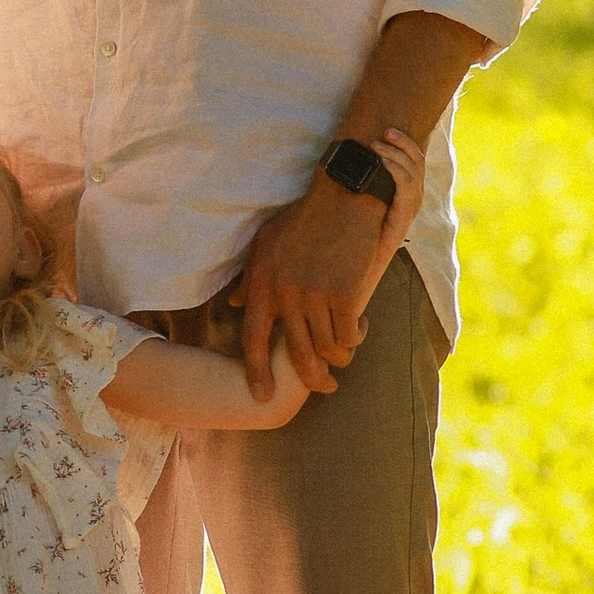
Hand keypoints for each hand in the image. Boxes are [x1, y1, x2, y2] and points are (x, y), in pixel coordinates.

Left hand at [237, 126, 421, 402]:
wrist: (343, 197)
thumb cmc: (305, 219)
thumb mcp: (268, 244)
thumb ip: (251, 278)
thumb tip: (233, 304)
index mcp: (263, 284)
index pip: (252, 339)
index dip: (256, 372)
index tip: (262, 397)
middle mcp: (285, 294)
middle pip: (296, 354)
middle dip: (312, 379)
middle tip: (325, 387)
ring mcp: (315, 295)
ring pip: (328, 348)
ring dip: (340, 356)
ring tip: (347, 350)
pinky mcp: (345, 294)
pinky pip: (349, 335)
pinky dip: (356, 337)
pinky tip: (359, 329)